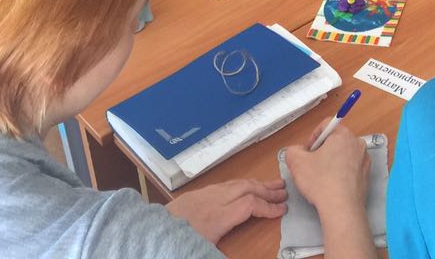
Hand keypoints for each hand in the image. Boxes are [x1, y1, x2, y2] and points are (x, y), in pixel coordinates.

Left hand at [165, 177, 286, 244]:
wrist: (149, 235)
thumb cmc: (179, 245)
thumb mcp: (204, 250)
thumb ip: (226, 251)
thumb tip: (253, 254)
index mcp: (218, 217)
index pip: (250, 205)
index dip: (269, 207)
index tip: (283, 211)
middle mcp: (215, 200)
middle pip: (247, 188)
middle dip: (268, 190)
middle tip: (285, 191)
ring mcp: (205, 194)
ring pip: (237, 183)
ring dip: (257, 183)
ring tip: (273, 184)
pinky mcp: (197, 192)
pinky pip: (225, 184)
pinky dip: (242, 184)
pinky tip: (246, 187)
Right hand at [285, 119, 371, 216]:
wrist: (341, 208)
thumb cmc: (322, 182)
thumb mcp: (297, 162)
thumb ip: (293, 150)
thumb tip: (296, 151)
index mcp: (343, 135)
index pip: (326, 125)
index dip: (312, 136)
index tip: (307, 151)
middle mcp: (357, 144)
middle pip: (336, 139)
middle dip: (322, 150)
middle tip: (311, 164)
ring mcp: (364, 160)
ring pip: (343, 154)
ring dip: (331, 161)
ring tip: (320, 177)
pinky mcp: (366, 175)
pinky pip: (350, 167)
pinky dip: (340, 172)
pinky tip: (331, 184)